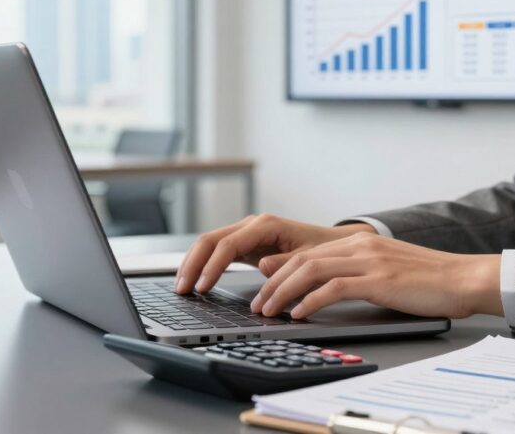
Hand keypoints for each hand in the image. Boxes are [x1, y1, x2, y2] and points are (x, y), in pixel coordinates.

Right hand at [175, 214, 374, 293]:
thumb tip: (261, 266)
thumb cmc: (323, 251)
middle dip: (192, 264)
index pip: (228, 244)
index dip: (212, 267)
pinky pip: (216, 251)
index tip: (203, 288)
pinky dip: (202, 264)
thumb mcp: (309, 259)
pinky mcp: (244, 243)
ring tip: (181, 288)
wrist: (332, 244)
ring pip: (208, 243)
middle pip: (210, 240)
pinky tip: (195, 281)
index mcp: (265, 225)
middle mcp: (251, 225)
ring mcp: (246, 233)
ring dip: (192, 264)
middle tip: (181, 290)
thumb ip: (286, 263)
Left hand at [250, 232, 503, 319]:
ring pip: (311, 271)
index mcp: (360, 243)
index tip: (264, 286)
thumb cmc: (429, 280)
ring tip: (269, 310)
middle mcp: (360, 246)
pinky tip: (299, 313)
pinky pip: (334, 288)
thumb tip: (327, 287)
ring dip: (284, 292)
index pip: (308, 253)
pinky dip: (310, 301)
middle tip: (258, 303)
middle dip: (274, 282)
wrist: (464, 278)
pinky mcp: (379, 280)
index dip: (281, 270)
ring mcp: (369, 261)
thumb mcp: (387, 269)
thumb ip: (357, 272)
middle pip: (303, 260)